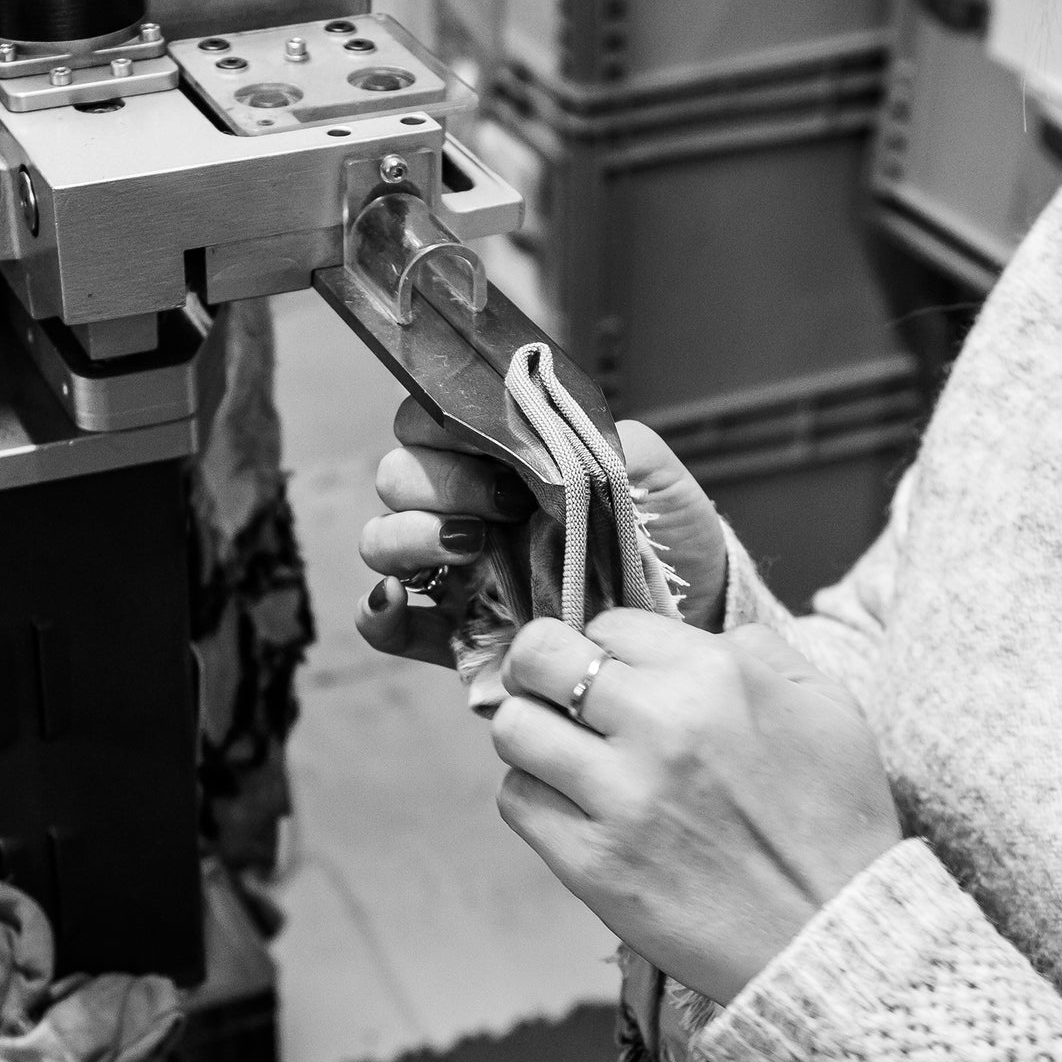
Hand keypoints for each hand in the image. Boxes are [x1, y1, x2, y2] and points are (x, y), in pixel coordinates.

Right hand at [357, 398, 729, 667]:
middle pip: (396, 478)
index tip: (498, 454)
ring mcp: (451, 575)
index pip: (430, 424)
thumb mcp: (654, 478)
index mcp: (498, 464)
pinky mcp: (449, 636)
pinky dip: (376, 610)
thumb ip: (606, 440)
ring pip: (380, 541)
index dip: (442, 428)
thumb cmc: (667, 542)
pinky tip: (400, 599)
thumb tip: (552, 429)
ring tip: (469, 549)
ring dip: (407, 537)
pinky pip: (381, 622)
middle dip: (437, 484)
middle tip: (501, 506)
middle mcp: (463, 512)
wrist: (686, 622)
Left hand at [491, 612, 901, 1003]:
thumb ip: (761, 650)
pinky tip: (570, 807)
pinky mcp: (591, 860)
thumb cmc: (835, 822)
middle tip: (550, 693)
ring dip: (530, 735)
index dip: (604, 647)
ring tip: (561, 755)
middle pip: (538, 657)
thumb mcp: (829, 707)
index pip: (607, 624)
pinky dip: (533, 797)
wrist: (836, 938)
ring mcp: (619, 795)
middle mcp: (659, 725)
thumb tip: (697, 634)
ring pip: (513, 727)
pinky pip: (516, 800)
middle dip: (537, 668)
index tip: (612, 675)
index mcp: (715, 676)